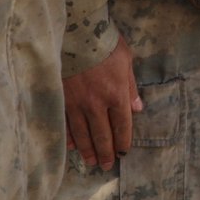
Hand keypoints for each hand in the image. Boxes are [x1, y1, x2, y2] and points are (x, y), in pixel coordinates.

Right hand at [63, 36, 140, 171]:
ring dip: (88, 150)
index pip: (122, 126)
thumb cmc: (105, 45)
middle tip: (106, 165)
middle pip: (102, 135)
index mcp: (117, 94)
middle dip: (105, 152)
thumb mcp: (126, 61)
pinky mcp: (62, 101)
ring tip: (91, 161)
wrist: (77, 34)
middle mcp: (97, 104)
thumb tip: (137, 109)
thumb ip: (131, 87)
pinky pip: (66, 125)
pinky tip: (72, 147)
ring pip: (83, 134)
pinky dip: (69, 138)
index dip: (122, 142)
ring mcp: (77, 104)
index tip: (123, 152)